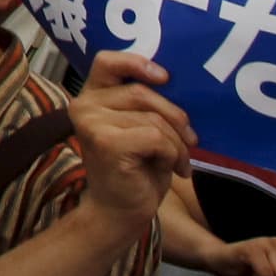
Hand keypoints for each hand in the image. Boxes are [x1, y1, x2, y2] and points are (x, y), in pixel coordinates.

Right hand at [68, 49, 194, 233]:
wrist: (120, 214)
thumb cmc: (136, 171)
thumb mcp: (139, 128)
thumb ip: (144, 105)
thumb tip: (174, 82)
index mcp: (91, 97)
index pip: (107, 62)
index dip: (137, 62)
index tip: (165, 77)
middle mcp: (84, 105)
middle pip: (143, 92)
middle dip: (175, 118)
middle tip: (191, 141)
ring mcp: (91, 123)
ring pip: (154, 119)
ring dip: (178, 144)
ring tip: (177, 162)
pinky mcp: (106, 142)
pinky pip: (157, 138)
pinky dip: (173, 155)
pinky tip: (172, 170)